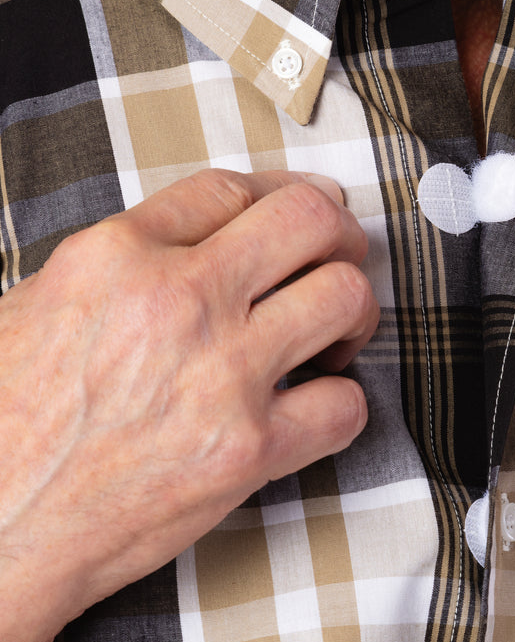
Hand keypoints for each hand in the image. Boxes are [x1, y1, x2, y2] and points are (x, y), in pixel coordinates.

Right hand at [0, 169, 377, 641]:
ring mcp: (222, 374)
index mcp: (116, 256)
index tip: (298, 212)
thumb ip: (119, 268)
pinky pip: (346, 407)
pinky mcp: (250, 451)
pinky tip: (316, 408)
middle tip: (334, 261)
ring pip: (344, 297)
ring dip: (352, 313)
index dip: (278, 195)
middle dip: (337, 234)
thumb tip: (189, 248)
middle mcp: (178, 300)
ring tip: (332, 336)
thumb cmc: (8, 427)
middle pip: (307, 220)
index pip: (230, 190)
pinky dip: (342, 406)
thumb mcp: (37, 307)